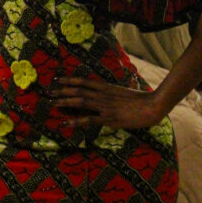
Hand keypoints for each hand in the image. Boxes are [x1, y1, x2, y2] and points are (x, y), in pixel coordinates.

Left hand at [51, 76, 165, 129]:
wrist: (152, 106)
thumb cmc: (142, 100)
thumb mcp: (127, 92)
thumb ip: (119, 91)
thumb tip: (120, 90)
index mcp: (107, 87)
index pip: (85, 81)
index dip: (70, 80)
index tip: (58, 79)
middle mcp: (103, 94)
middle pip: (79, 90)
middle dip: (63, 91)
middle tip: (49, 92)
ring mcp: (105, 106)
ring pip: (80, 101)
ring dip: (65, 102)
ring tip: (52, 103)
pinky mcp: (108, 118)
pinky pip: (89, 119)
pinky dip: (75, 121)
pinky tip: (65, 123)